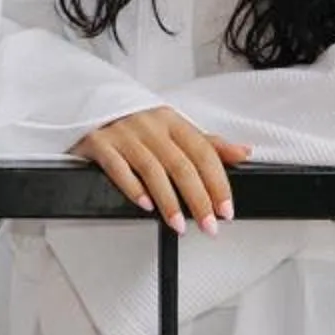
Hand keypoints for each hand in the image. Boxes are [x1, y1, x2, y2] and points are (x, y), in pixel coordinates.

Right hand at [72, 107, 253, 232]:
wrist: (91, 108)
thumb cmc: (137, 124)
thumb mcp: (173, 129)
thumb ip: (207, 143)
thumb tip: (243, 152)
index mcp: (172, 120)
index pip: (203, 153)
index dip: (218, 183)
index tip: (225, 210)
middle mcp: (149, 124)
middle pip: (181, 165)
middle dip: (198, 200)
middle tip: (209, 226)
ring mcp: (122, 133)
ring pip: (152, 170)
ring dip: (169, 202)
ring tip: (179, 225)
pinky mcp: (98, 142)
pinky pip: (118, 168)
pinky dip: (133, 189)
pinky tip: (146, 205)